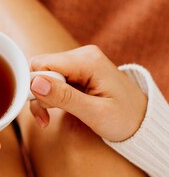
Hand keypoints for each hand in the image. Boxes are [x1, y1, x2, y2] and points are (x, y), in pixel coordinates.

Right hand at [29, 45, 147, 141]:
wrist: (142, 121)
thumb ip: (64, 97)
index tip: (43, 108)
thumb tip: (35, 83)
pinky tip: (53, 111)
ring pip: (43, 75)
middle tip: (47, 116)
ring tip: (49, 118)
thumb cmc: (124, 118)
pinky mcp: (77, 71)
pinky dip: (49, 97)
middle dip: (38, 94)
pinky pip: (52, 80)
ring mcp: (79, 62)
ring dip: (43, 98)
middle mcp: (82, 55)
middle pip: (40, 68)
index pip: (42, 64)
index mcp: (87, 61)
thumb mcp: (95, 113)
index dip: (34, 86)